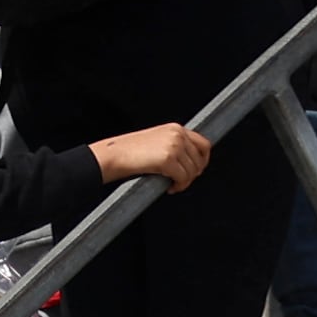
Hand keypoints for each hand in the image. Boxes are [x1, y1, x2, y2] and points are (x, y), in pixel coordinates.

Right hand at [89, 123, 213, 191]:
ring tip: (173, 185)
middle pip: (200, 159)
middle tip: (182, 181)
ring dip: (185, 182)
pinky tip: (169, 188)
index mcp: (175, 128)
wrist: (114, 155)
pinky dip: (179, 187)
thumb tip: (190, 162)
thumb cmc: (130, 152)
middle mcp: (177, 134)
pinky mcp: (168, 159)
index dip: (203, 160)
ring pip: (192, 171)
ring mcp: (173, 146)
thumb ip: (174, 146)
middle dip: (193, 174)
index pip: (203, 143)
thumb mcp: (157, 141)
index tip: (197, 170)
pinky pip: (183, 179)